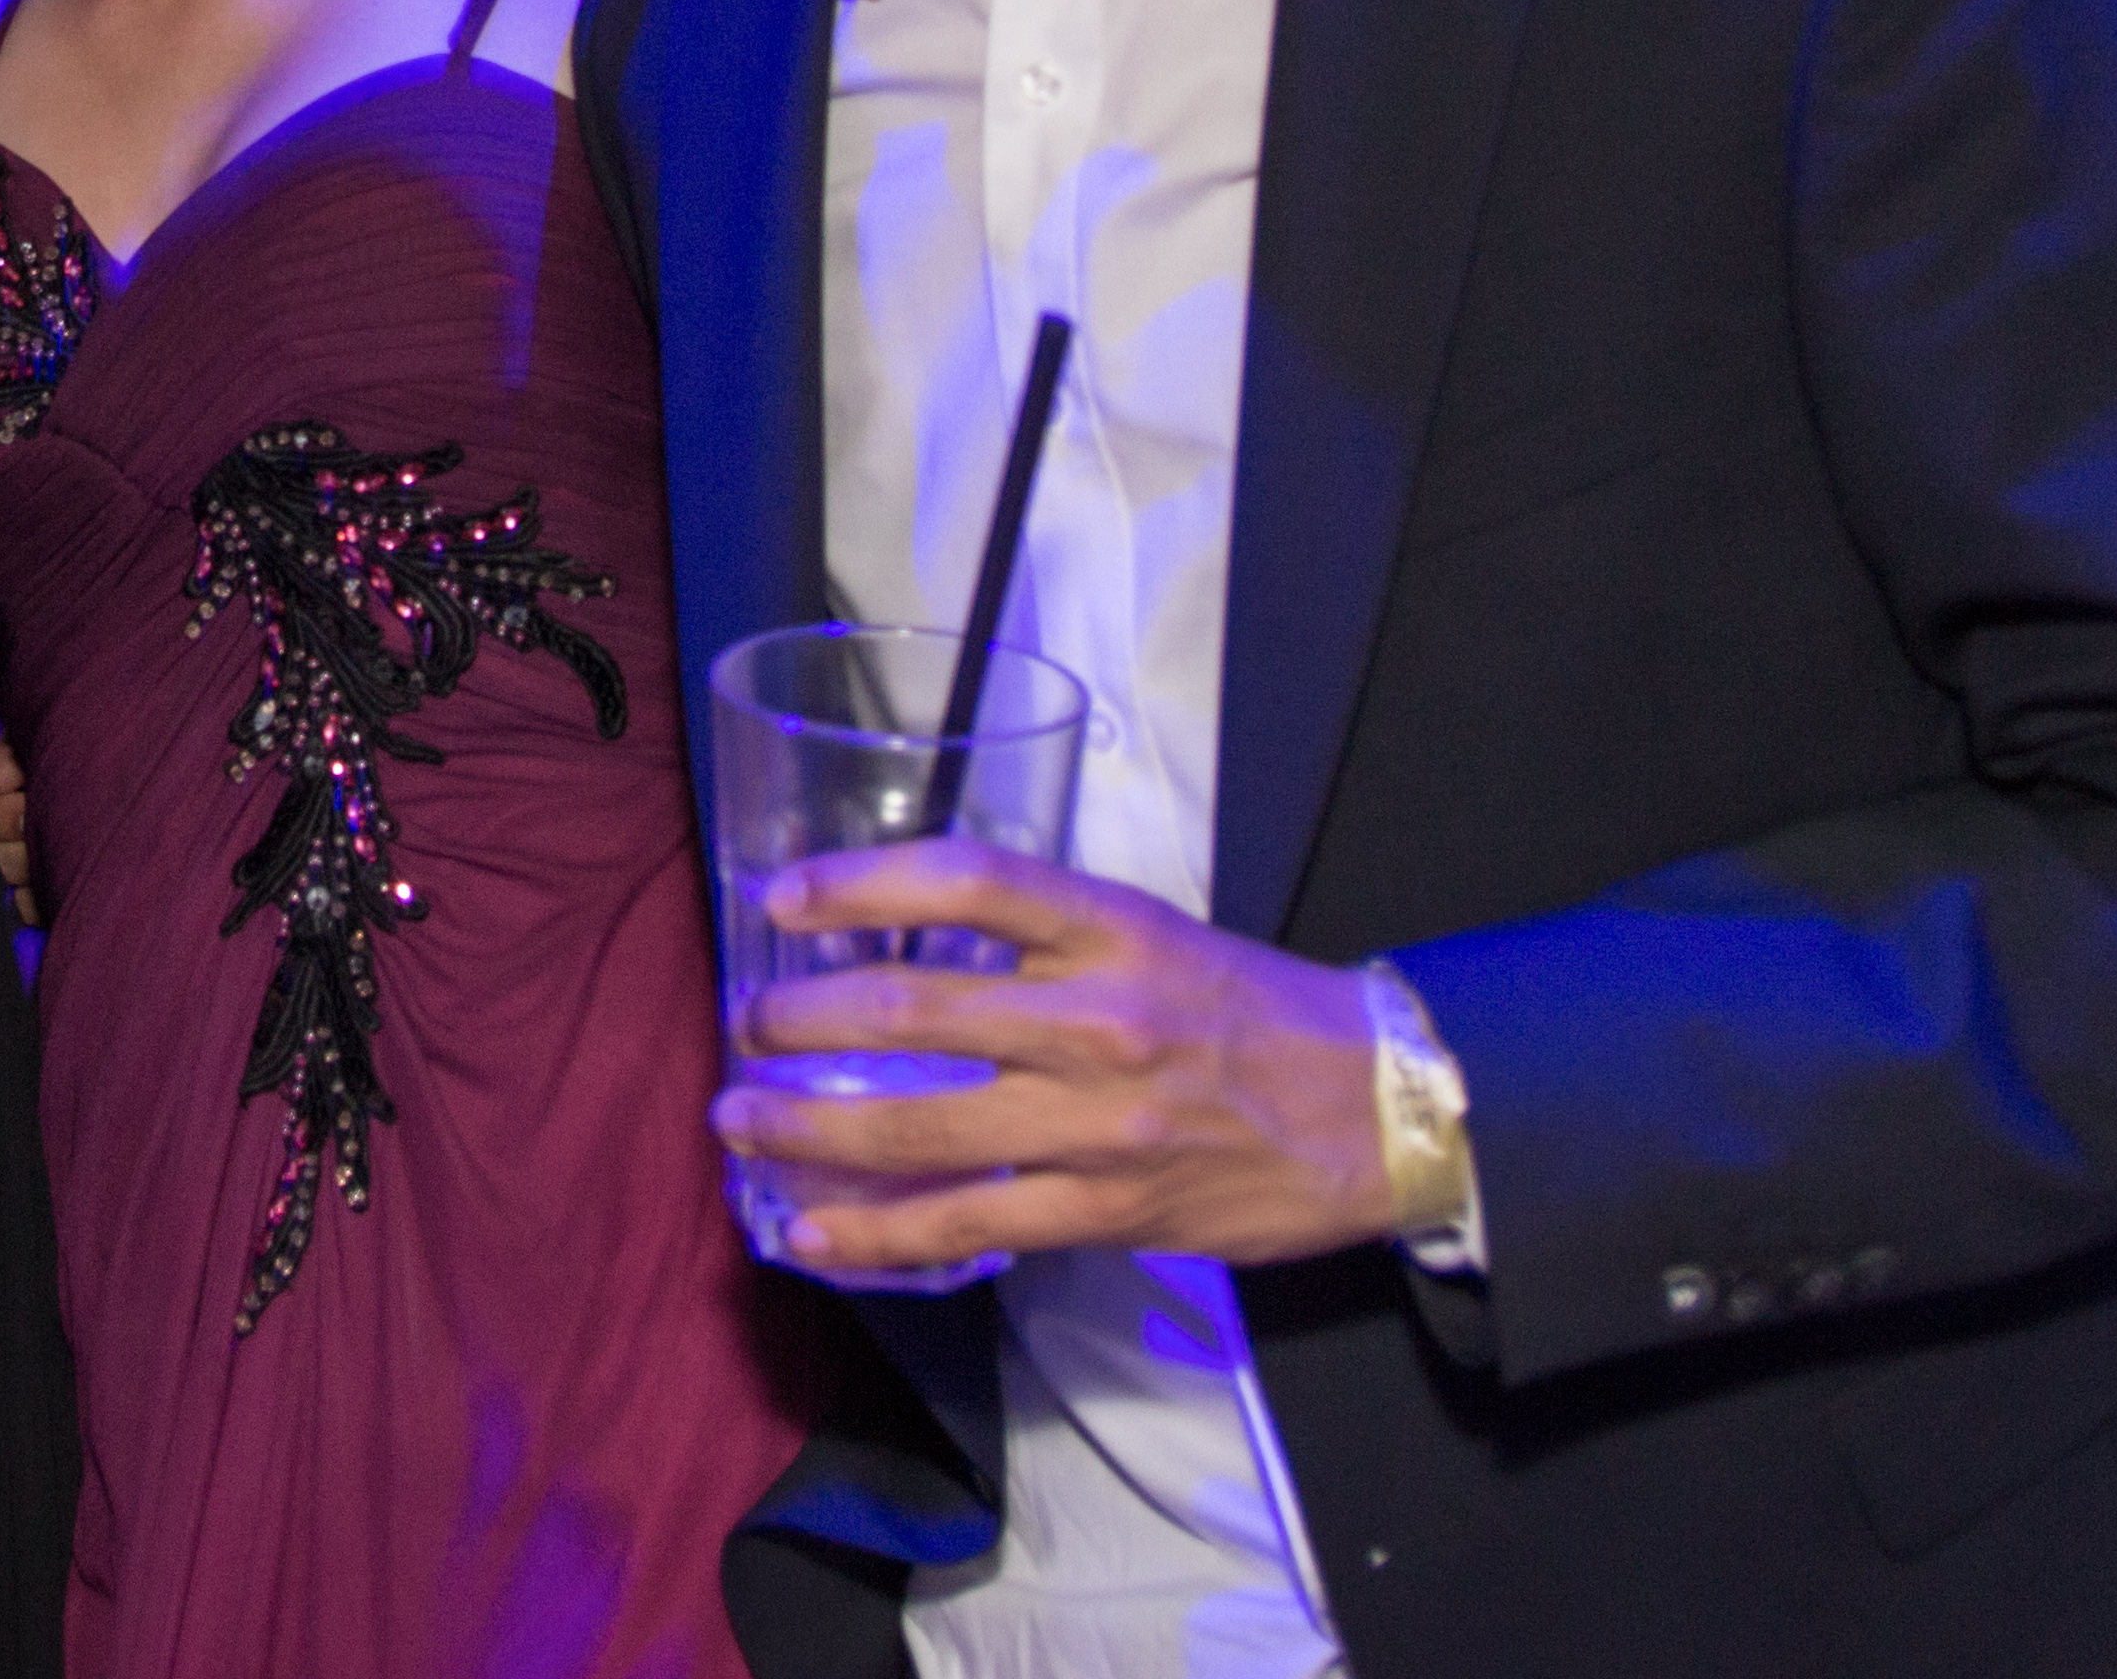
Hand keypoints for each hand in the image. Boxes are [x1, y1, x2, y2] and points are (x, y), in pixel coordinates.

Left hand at [713, 840, 1393, 1276]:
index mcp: (1111, 928)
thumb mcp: (1155, 934)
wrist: (1376, 1112)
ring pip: (916, 1131)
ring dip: (807, 1129)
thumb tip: (912, 946)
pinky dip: (874, 1234)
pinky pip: (963, 1227)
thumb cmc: (1255, 1013)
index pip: (965, 882)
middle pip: (910, 1010)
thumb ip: (1046, 939)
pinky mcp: (1102, 1211)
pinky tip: (812, 1232)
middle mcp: (1097, 1018)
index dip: (859, 883)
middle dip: (800, 1021)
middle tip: (746, 1023)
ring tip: (740, 1123)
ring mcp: (1096, 1124)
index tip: (784, 897)